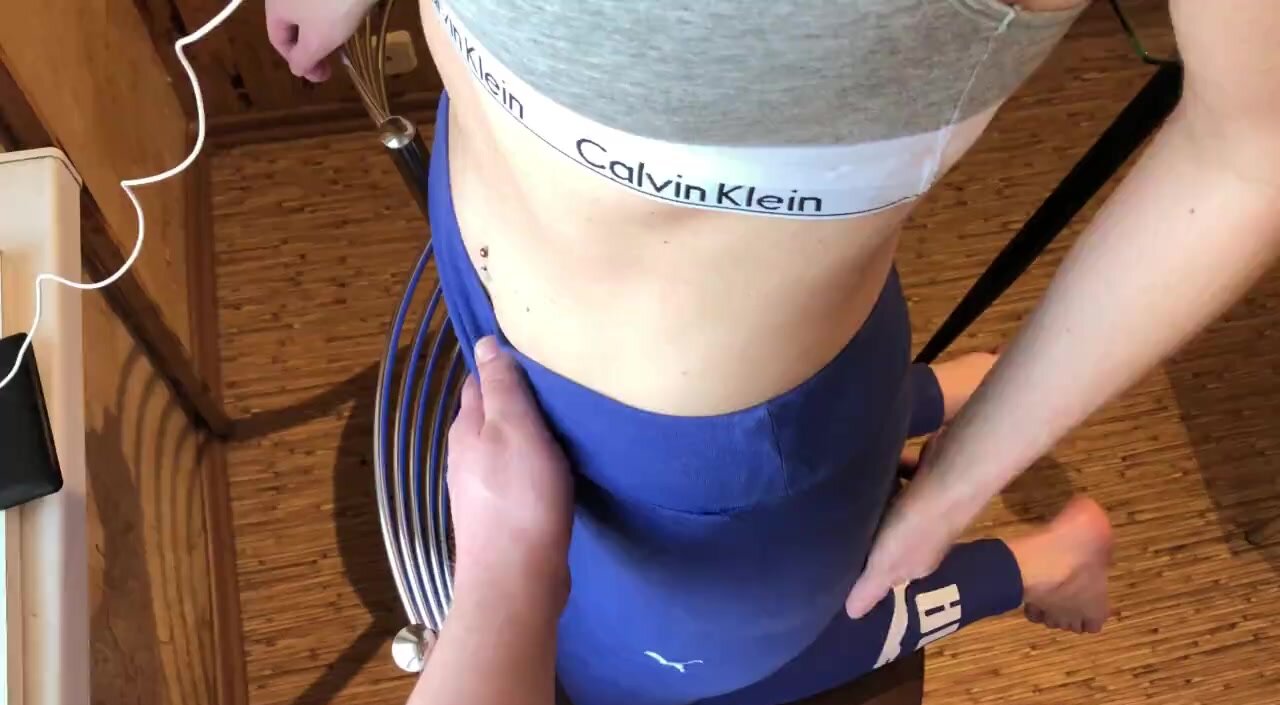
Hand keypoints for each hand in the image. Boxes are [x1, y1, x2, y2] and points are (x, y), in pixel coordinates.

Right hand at [265, 0, 376, 81]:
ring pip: (308, 11)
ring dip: (322, 31)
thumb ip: (303, 59)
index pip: (278, 40)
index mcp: (275, 6)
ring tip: (342, 42)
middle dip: (311, 47)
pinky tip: (347, 15)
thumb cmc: (333, 5)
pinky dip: (331, 11)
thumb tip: (296, 70)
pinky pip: (322, 0)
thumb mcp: (318, 40)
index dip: (298, 62)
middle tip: (333, 62)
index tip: (322, 75)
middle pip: (292, 24)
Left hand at [447, 337, 573, 604]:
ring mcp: (480, 487)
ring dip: (524, 432)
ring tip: (561, 421)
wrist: (515, 579)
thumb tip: (486, 342)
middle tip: (556, 383)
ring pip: (502, 444)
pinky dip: (531, 462)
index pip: (481, 381)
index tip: (537, 353)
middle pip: (490, 413)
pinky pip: (514, 474)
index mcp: (467, 428)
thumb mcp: (515, 429)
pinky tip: (553, 467)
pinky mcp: (499, 514)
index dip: (504, 364)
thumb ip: (502, 387)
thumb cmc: (520, 498)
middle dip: (515, 397)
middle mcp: (466, 454)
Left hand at [845, 434, 986, 617]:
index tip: (838, 567)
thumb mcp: (888, 562)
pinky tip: (865, 471)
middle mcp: (924, 537)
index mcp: (916, 563)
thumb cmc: (918, 524)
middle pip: (891, 541)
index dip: (866, 573)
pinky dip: (890, 474)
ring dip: (877, 506)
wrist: (954, 472)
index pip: (889, 575)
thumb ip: (871, 586)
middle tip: (832, 531)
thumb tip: (852, 614)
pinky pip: (904, 477)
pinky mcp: (929, 475)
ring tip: (842, 502)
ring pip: (896, 509)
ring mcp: (928, 506)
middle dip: (868, 538)